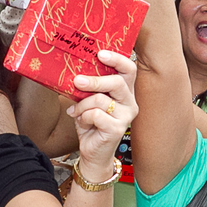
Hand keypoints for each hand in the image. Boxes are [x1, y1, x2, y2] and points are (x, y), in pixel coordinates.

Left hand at [67, 50, 138, 167]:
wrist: (93, 152)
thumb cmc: (91, 123)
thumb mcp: (89, 100)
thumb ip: (88, 87)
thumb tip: (76, 70)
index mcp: (126, 91)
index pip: (129, 69)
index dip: (117, 59)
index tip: (100, 54)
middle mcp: (130, 102)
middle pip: (117, 82)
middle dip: (94, 80)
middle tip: (77, 80)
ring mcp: (126, 116)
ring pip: (101, 99)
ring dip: (82, 104)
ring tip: (75, 110)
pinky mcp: (118, 129)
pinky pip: (96, 115)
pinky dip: (84, 116)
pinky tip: (81, 121)